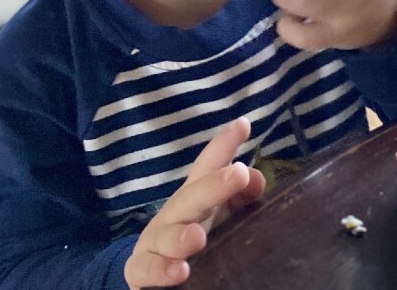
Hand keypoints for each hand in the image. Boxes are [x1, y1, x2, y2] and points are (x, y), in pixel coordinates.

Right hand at [123, 117, 264, 288]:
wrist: (149, 272)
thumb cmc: (191, 237)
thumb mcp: (219, 216)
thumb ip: (240, 196)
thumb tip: (256, 180)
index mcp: (193, 198)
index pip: (208, 168)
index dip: (223, 146)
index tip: (243, 124)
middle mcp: (173, 214)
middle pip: (191, 197)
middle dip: (213, 185)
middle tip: (238, 174)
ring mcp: (154, 242)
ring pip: (166, 236)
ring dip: (180, 236)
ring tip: (197, 238)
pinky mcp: (140, 271)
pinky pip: (146, 270)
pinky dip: (161, 271)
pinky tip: (179, 271)